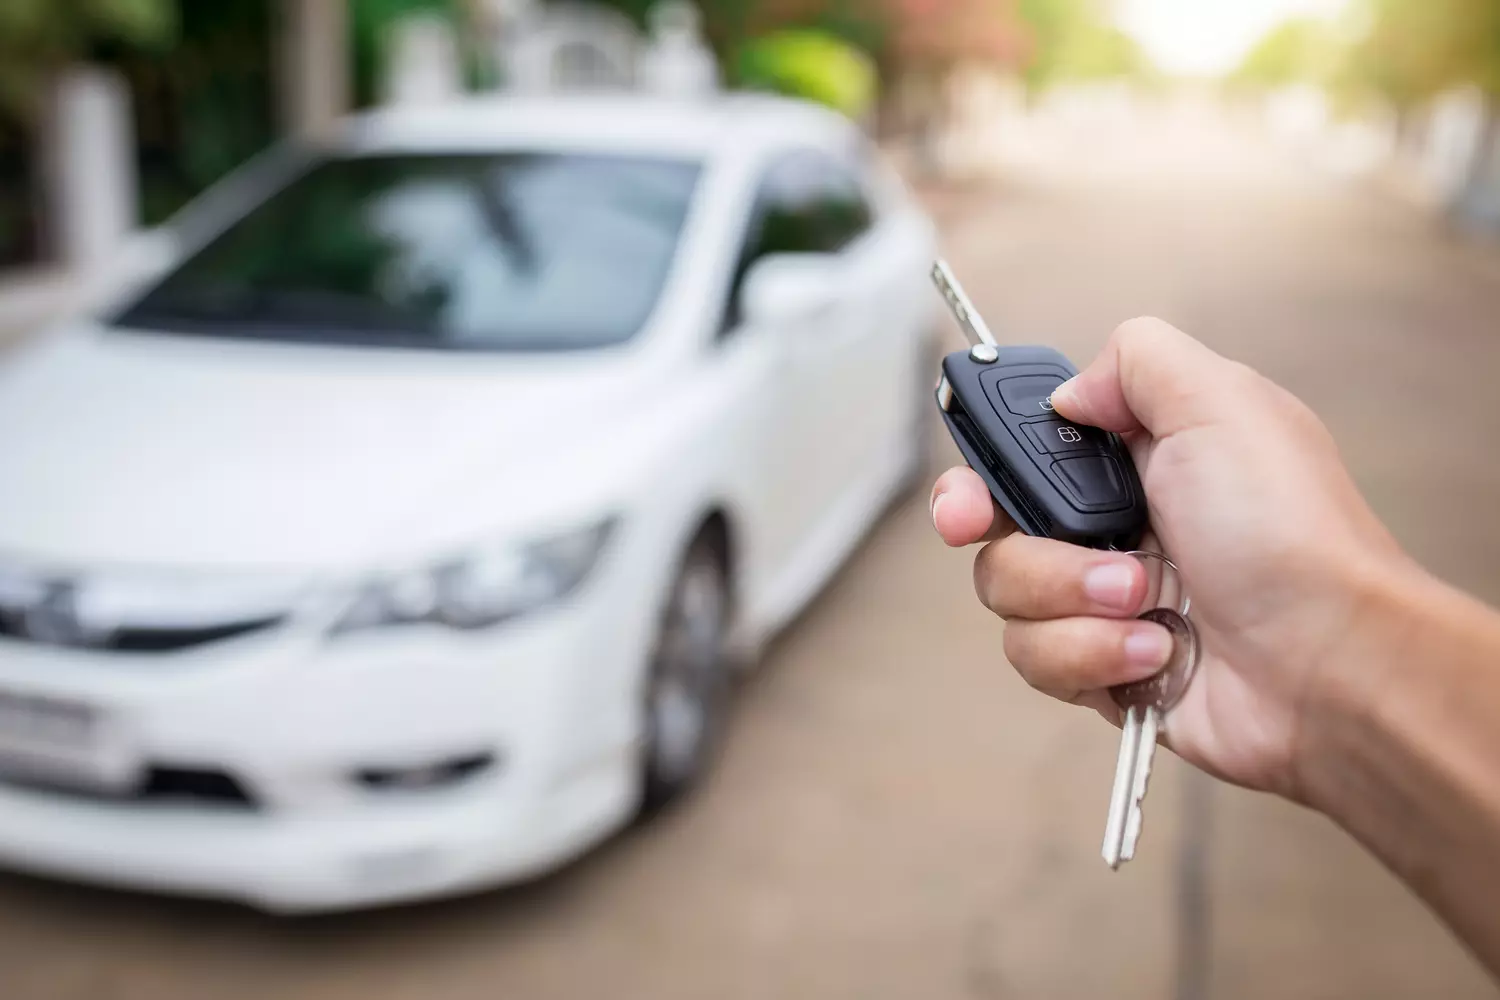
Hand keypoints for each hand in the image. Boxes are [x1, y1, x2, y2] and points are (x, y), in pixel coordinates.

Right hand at [931, 318, 1413, 798]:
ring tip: (1149, 597)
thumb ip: (1137, 360)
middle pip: (994, 522)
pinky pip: (1040, 658)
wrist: (1329, 664)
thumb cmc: (1290, 535)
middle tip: (980, 530)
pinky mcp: (1103, 669)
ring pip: (1008, 594)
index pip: (1027, 449)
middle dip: (992, 527)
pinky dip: (1094, 652)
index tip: (971, 481)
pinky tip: (1157, 648)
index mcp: (1139, 459)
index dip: (984, 460)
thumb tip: (1072, 390)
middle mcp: (1116, 526)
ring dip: (1071, 595)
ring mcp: (1106, 601)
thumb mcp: (1221, 403)